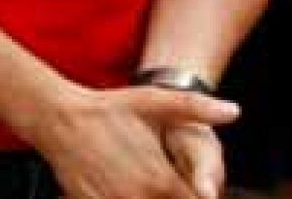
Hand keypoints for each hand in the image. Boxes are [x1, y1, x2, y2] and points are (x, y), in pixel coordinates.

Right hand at [26, 85, 238, 198]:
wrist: (57, 117)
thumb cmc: (107, 109)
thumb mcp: (152, 101)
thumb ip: (196, 107)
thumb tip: (233, 111)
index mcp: (161, 180)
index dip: (196, 195)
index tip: (191, 186)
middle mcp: (139, 197)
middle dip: (174, 198)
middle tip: (161, 182)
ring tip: (142, 184)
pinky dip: (120, 198)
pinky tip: (121, 187)